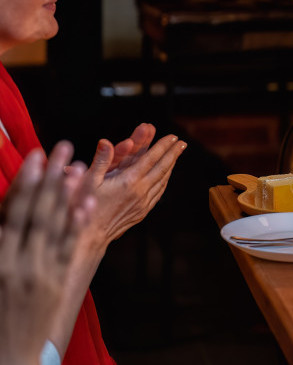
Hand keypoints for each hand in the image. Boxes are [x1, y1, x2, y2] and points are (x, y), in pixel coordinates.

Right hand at [0, 144, 94, 364]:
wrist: (7, 357)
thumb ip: (1, 239)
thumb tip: (8, 213)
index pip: (10, 212)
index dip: (24, 183)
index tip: (36, 157)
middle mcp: (16, 262)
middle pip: (35, 212)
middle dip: (48, 177)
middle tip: (61, 147)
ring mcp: (39, 273)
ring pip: (55, 226)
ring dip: (67, 193)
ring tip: (77, 164)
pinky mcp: (56, 283)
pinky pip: (68, 248)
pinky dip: (77, 224)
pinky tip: (86, 202)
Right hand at [82, 133, 185, 248]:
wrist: (90, 237)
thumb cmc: (84, 207)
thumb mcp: (88, 181)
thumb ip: (100, 160)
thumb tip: (105, 141)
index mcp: (129, 181)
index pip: (151, 159)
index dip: (163, 146)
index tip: (173, 136)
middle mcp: (140, 192)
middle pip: (162, 168)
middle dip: (173, 153)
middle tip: (182, 142)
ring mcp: (143, 203)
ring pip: (163, 181)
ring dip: (171, 166)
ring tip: (177, 155)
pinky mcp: (142, 211)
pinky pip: (159, 192)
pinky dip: (164, 180)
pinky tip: (166, 176)